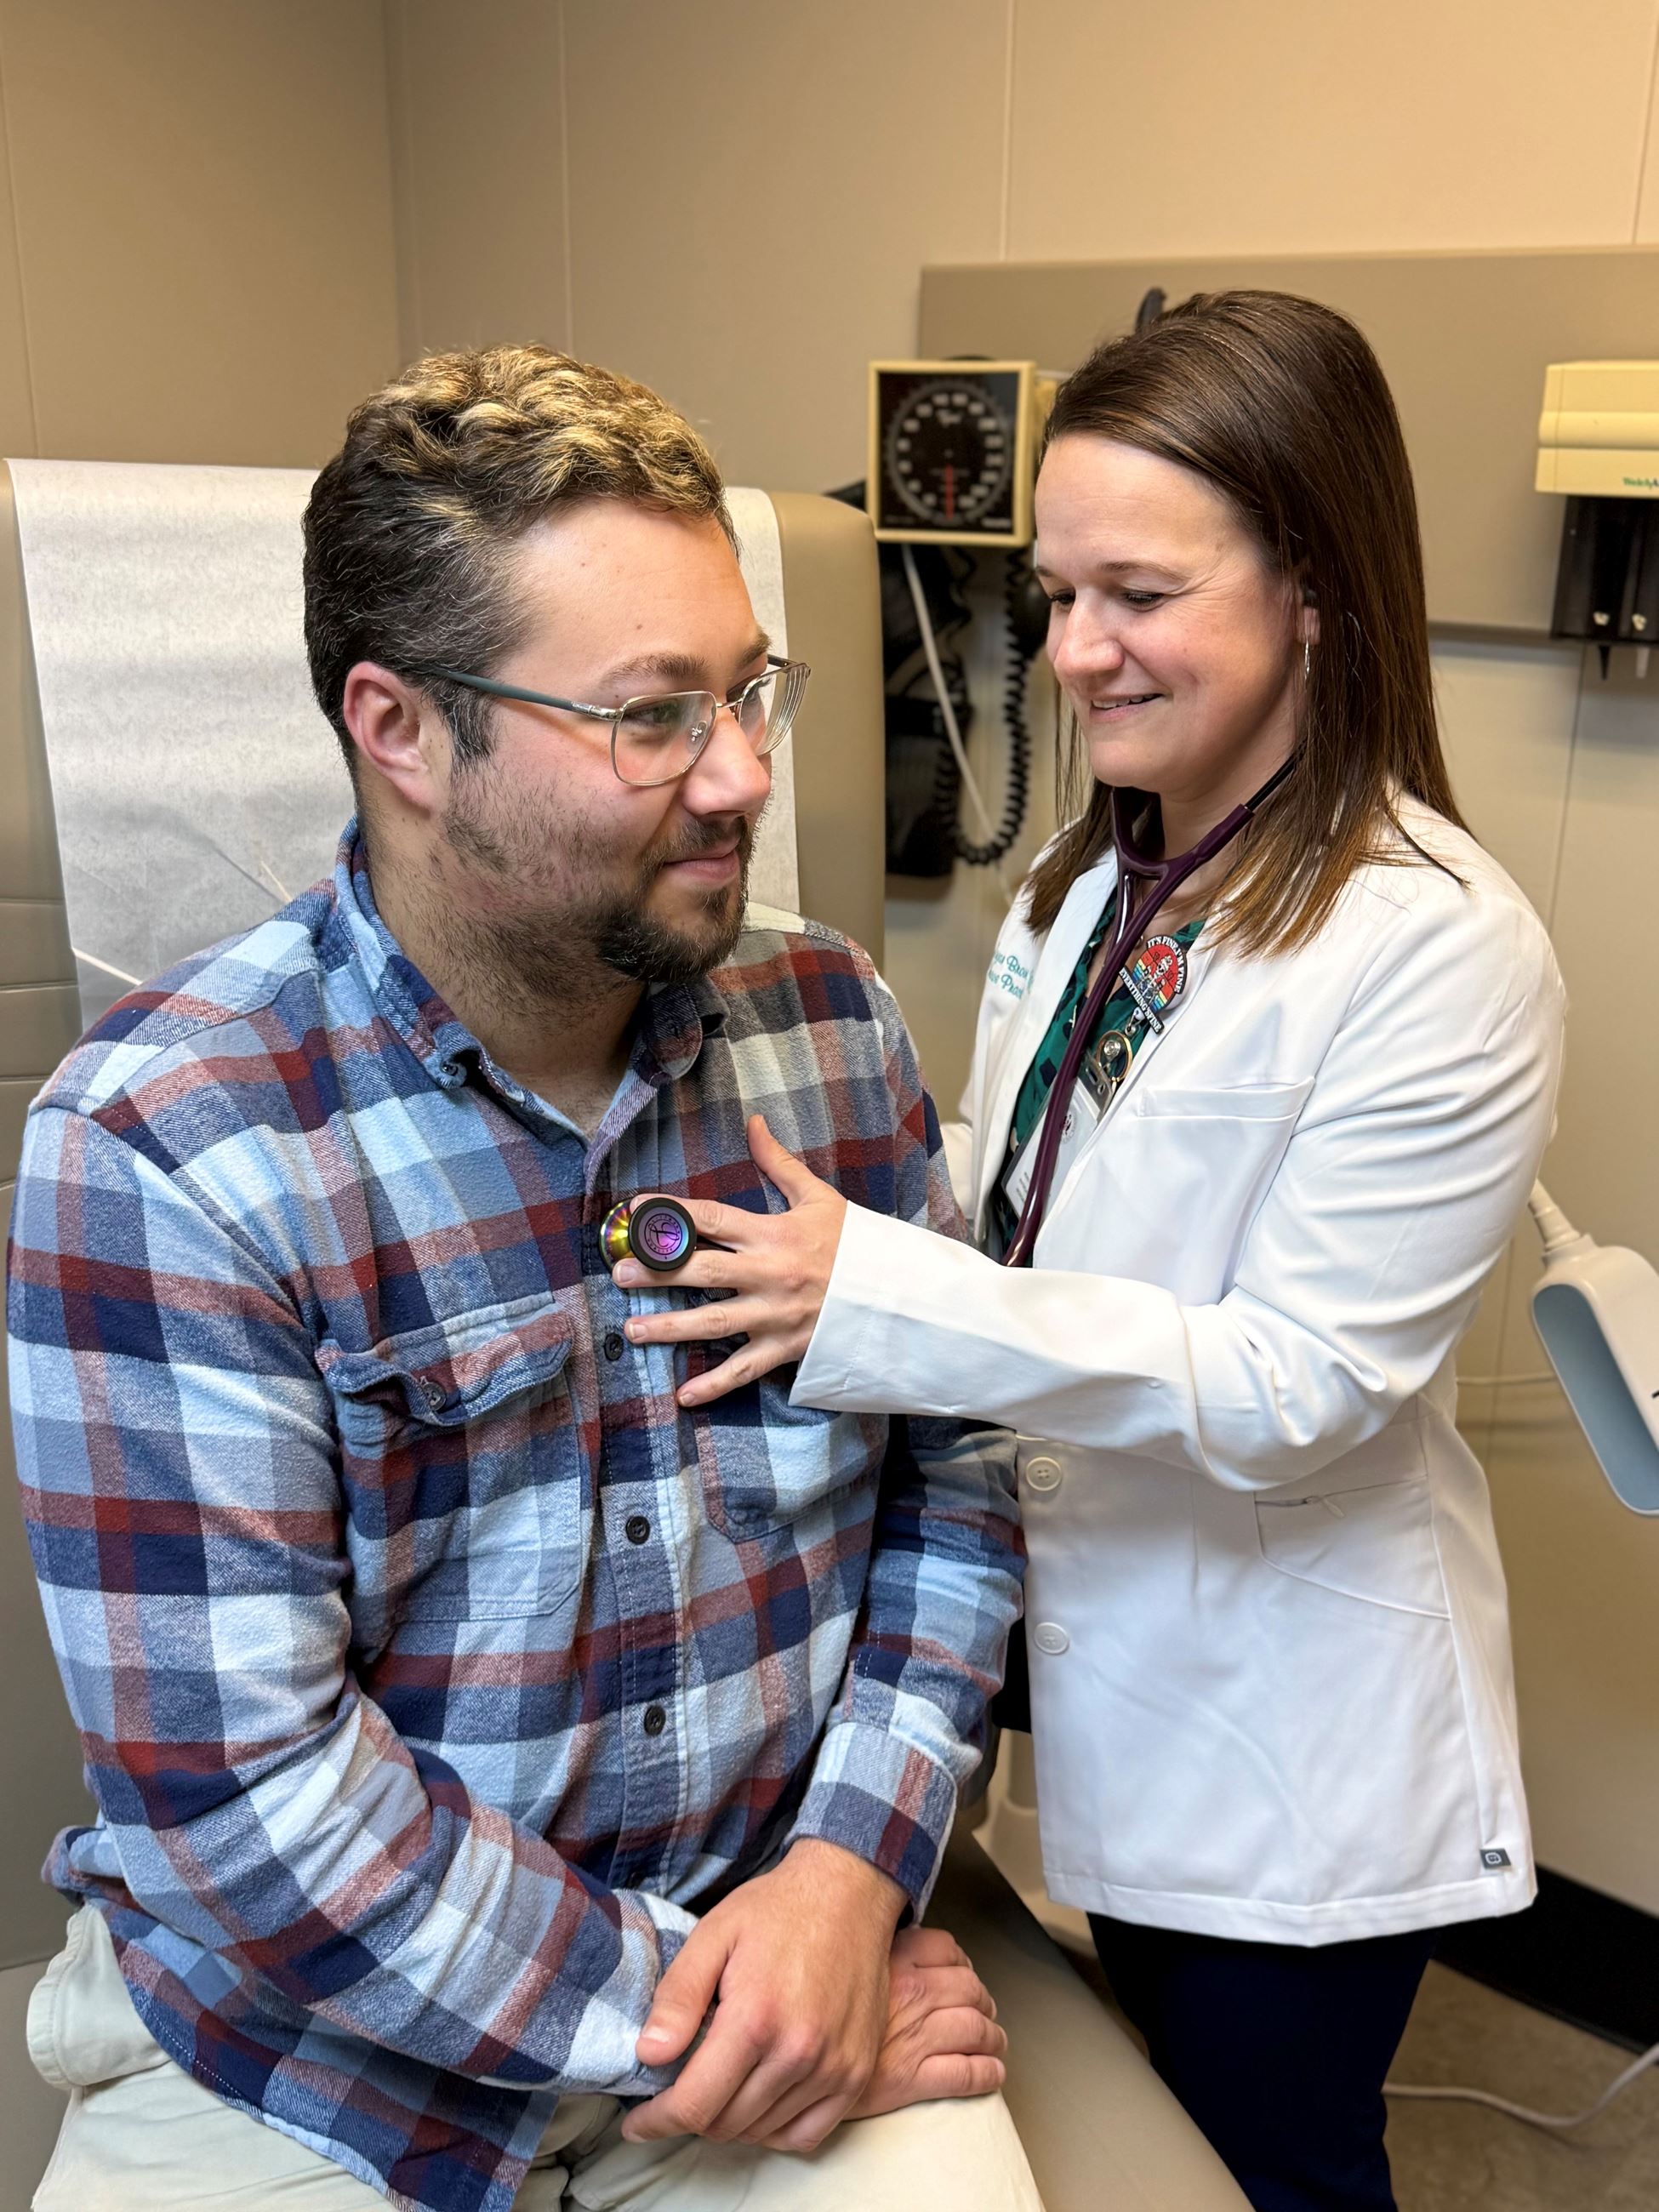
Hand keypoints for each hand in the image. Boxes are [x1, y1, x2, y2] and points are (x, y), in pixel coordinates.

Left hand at [612, 1115, 846, 1406]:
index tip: (637, 1210)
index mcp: (774, 1234)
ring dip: (670, 1328)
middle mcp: (770, 1275)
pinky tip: (683, 1396)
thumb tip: (753, 1123)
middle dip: (658, 1272)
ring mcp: (776, 1316)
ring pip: (715, 1323)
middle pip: (703, 1272)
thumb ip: (779, 1162)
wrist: (898, 1292)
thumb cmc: (854, 1242)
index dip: (672, 1213)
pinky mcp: (785, 1348)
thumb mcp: (819, 1197)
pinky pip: (744, 1370)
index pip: (713, 1219)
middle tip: (620, 1272)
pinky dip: (715, 1385)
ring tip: (632, 1329)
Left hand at [623, 1839, 904, 2150]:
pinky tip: (758, 2102)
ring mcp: (833, 2069)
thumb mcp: (714, 1935)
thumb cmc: (776, 1910)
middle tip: (676, 2091)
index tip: (635, 2123)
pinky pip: (806, 2135)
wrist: (848, 1893)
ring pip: (761, 2133)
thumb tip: (648, 2055)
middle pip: (725, 2125)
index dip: (656, 2121)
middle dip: (690, 2116)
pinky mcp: (856, 2073)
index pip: (694, 2104)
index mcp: (755, 2020)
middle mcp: (798, 2053)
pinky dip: (774, 2131)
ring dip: (730, 2121)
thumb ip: (678, 1996)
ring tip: (717, 2086)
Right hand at [758, 1924, 1008, 2152]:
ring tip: (993, 2041)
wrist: (780, 2053)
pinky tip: (992, 2073)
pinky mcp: (911, 2077)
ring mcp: (914, 2034)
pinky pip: (965, 2073)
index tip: (960, 1971)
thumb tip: (868, 1935)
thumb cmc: (800, 1993)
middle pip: (969, 1989)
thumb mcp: (827, 1953)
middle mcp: (911, 1992)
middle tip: (982, 2009)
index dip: (960, 1961)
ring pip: (975, 2029)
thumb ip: (856, 1944)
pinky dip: (986, 2072)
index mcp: (893, 1958)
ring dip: (991, 2036)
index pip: (946, 1948)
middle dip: (982, 2001)